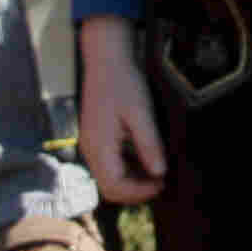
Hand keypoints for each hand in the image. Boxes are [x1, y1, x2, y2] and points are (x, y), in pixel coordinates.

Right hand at [79, 17, 165, 202]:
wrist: (105, 59)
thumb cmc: (122, 82)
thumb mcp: (140, 112)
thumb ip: (149, 144)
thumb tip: (159, 172)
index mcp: (98, 146)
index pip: (114, 186)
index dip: (139, 192)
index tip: (161, 183)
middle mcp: (90, 150)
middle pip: (110, 187)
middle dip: (135, 190)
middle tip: (161, 181)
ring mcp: (91, 145)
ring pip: (110, 177)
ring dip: (132, 180)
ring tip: (156, 171)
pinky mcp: (96, 138)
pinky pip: (110, 163)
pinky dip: (127, 167)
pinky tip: (145, 157)